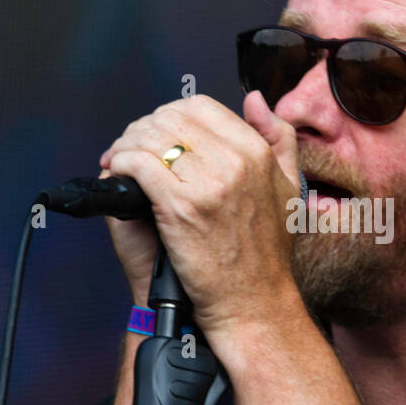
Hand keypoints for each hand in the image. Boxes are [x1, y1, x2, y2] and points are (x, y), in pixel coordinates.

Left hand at [99, 92, 301, 341]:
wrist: (253, 303)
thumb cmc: (265, 255)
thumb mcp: (288, 187)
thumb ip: (277, 138)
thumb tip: (254, 101)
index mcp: (257, 152)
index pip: (201, 106)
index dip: (169, 114)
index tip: (157, 134)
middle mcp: (235, 161)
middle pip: (170, 118)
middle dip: (142, 128)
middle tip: (129, 148)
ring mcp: (207, 183)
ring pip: (150, 137)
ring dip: (125, 144)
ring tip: (118, 160)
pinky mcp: (180, 207)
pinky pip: (138, 164)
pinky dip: (120, 162)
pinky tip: (117, 173)